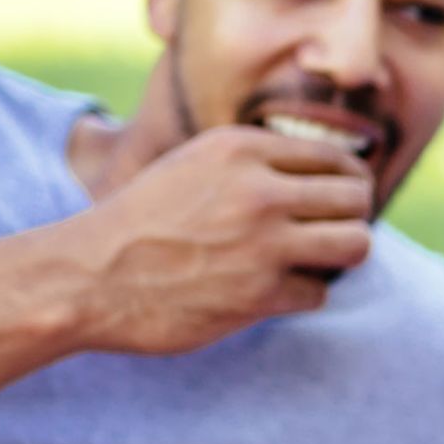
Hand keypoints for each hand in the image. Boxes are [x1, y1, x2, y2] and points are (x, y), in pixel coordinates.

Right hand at [62, 125, 373, 353]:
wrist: (86, 275)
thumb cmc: (143, 219)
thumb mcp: (197, 162)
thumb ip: (258, 161)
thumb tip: (331, 171)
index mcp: (243, 149)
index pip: (338, 158)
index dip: (349, 181)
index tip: (343, 198)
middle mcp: (259, 190)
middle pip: (357, 198)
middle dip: (352, 216)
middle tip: (335, 231)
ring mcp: (262, 244)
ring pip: (356, 244)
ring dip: (342, 255)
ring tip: (318, 259)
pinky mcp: (258, 294)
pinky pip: (319, 293)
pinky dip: (301, 294)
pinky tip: (273, 291)